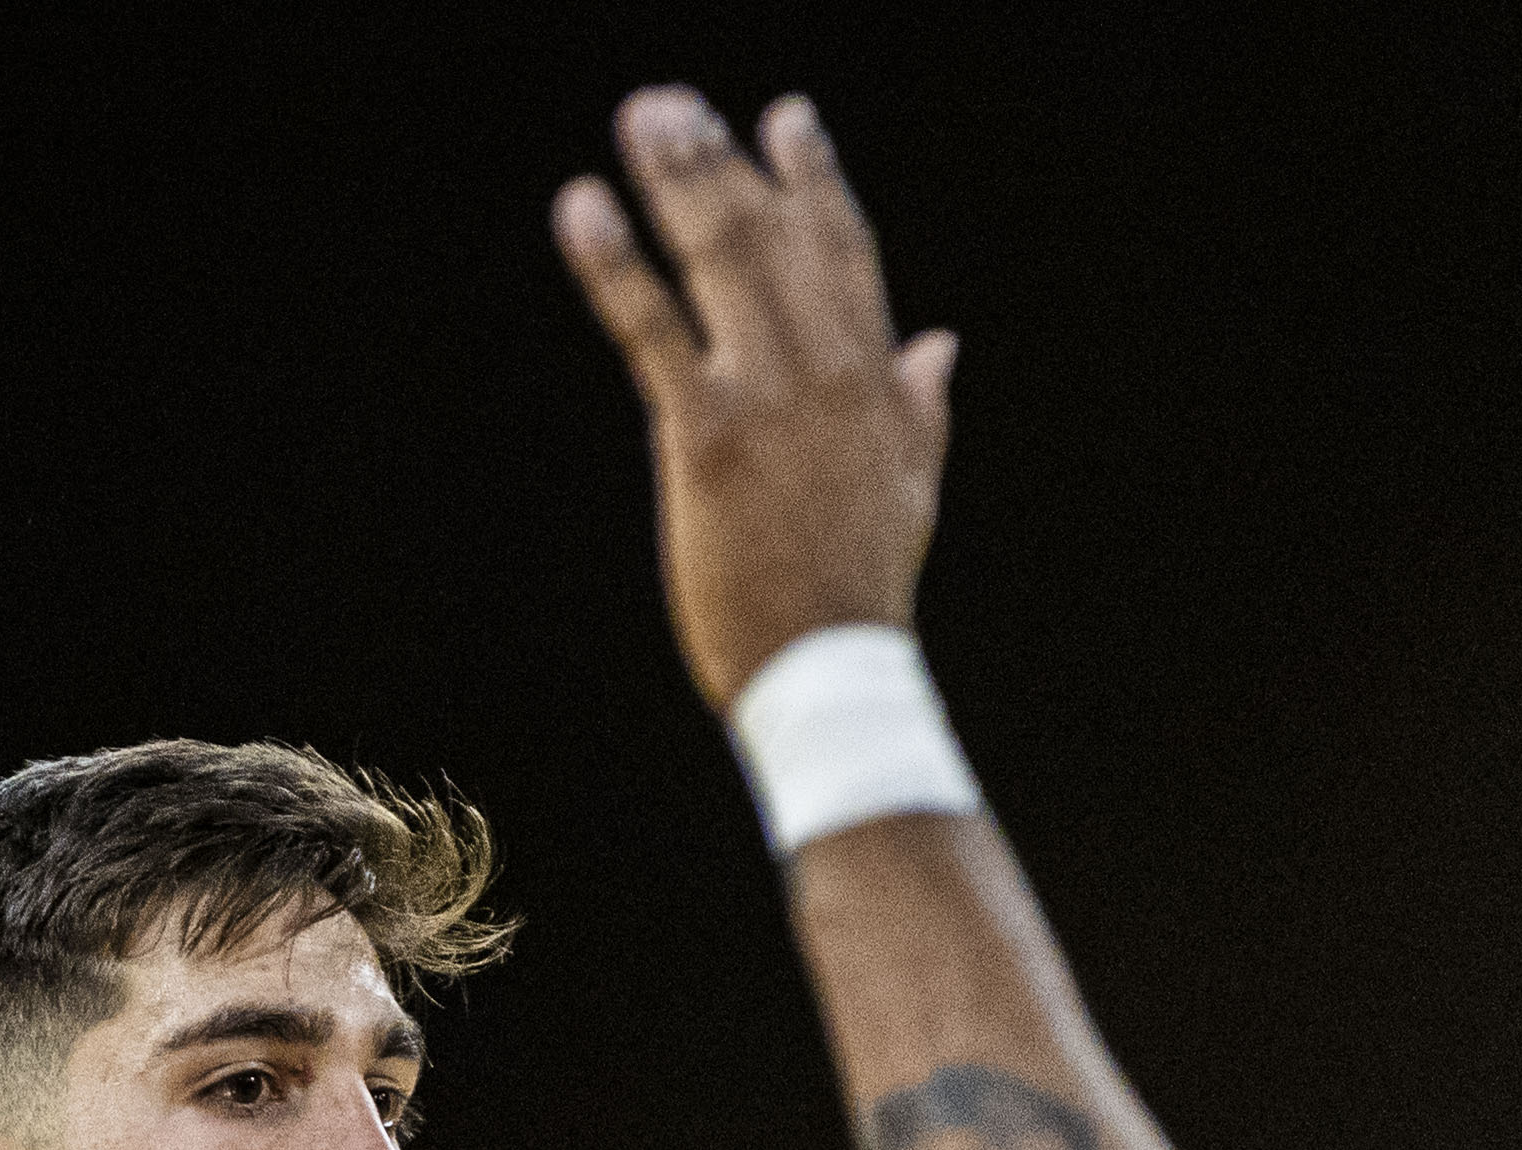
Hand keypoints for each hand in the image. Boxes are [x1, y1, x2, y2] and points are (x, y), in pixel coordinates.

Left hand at [556, 89, 954, 707]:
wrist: (834, 672)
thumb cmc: (860, 592)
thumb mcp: (910, 489)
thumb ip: (920, 408)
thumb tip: (940, 345)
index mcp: (873, 380)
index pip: (845, 254)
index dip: (814, 181)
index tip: (785, 119)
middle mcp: (826, 371)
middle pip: (772, 237)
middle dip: (721, 163)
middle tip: (673, 105)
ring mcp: (768, 397)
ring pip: (719, 260)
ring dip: (676, 181)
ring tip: (643, 117)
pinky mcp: (705, 435)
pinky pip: (651, 330)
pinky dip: (614, 264)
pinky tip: (582, 207)